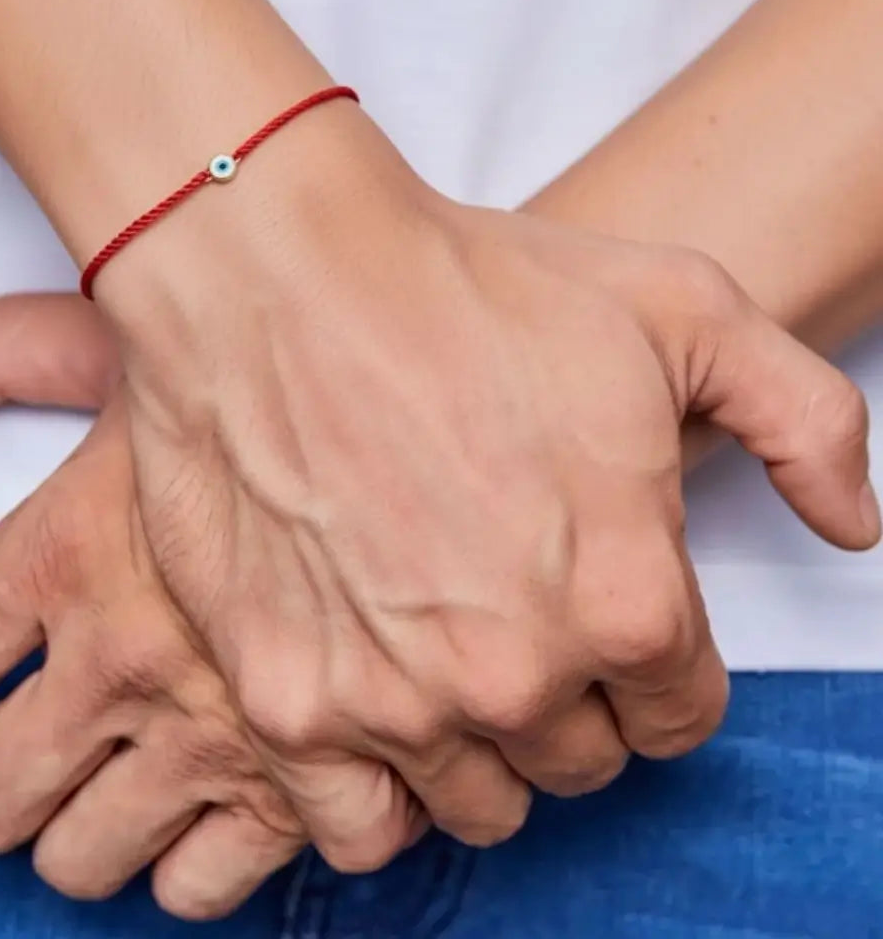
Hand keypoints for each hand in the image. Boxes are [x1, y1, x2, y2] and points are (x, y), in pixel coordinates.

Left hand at [0, 296, 325, 920]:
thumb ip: (18, 354)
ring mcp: (203, 735)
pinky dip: (207, 860)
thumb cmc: (279, 369)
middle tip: (55, 740)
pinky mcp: (298, 785)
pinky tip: (233, 796)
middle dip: (8, 784)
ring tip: (148, 770)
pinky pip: (206, 886)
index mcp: (59, 556)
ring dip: (102, 828)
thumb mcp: (140, 348)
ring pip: (85, 861)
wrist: (416, 403)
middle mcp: (118, 661)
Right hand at [91, 130, 878, 872]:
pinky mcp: (287, 702)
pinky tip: (377, 723)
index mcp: (624, 597)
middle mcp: (516, 674)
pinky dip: (380, 796)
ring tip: (445, 661)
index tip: (609, 622)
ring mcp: (393, 700)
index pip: (677, 713)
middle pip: (578, 761)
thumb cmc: (467, 287)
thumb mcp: (681, 306)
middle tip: (517, 618)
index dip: (651, 667)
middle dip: (568, 703)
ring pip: (480, 801)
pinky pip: (359, 827)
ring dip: (479, 746)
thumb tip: (852, 522)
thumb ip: (804, 420)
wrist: (278, 278)